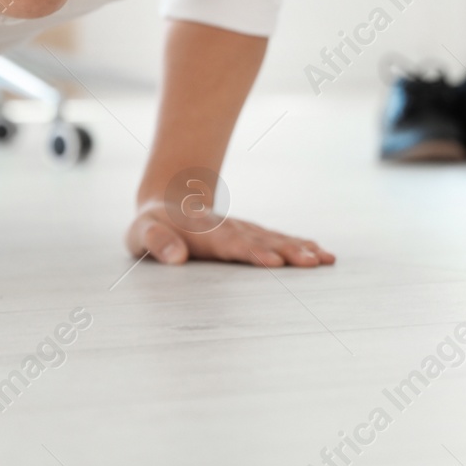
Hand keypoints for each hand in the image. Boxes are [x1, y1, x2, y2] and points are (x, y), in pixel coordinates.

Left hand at [124, 200, 334, 267]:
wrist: (166, 202)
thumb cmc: (151, 227)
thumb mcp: (140, 234)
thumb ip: (156, 243)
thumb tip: (176, 258)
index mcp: (202, 232)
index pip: (230, 244)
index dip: (252, 253)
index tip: (274, 262)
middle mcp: (228, 229)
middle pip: (260, 241)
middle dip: (287, 252)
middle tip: (312, 262)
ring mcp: (243, 230)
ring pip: (274, 239)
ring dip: (300, 249)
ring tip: (325, 259)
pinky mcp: (251, 234)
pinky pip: (278, 240)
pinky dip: (300, 246)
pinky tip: (323, 255)